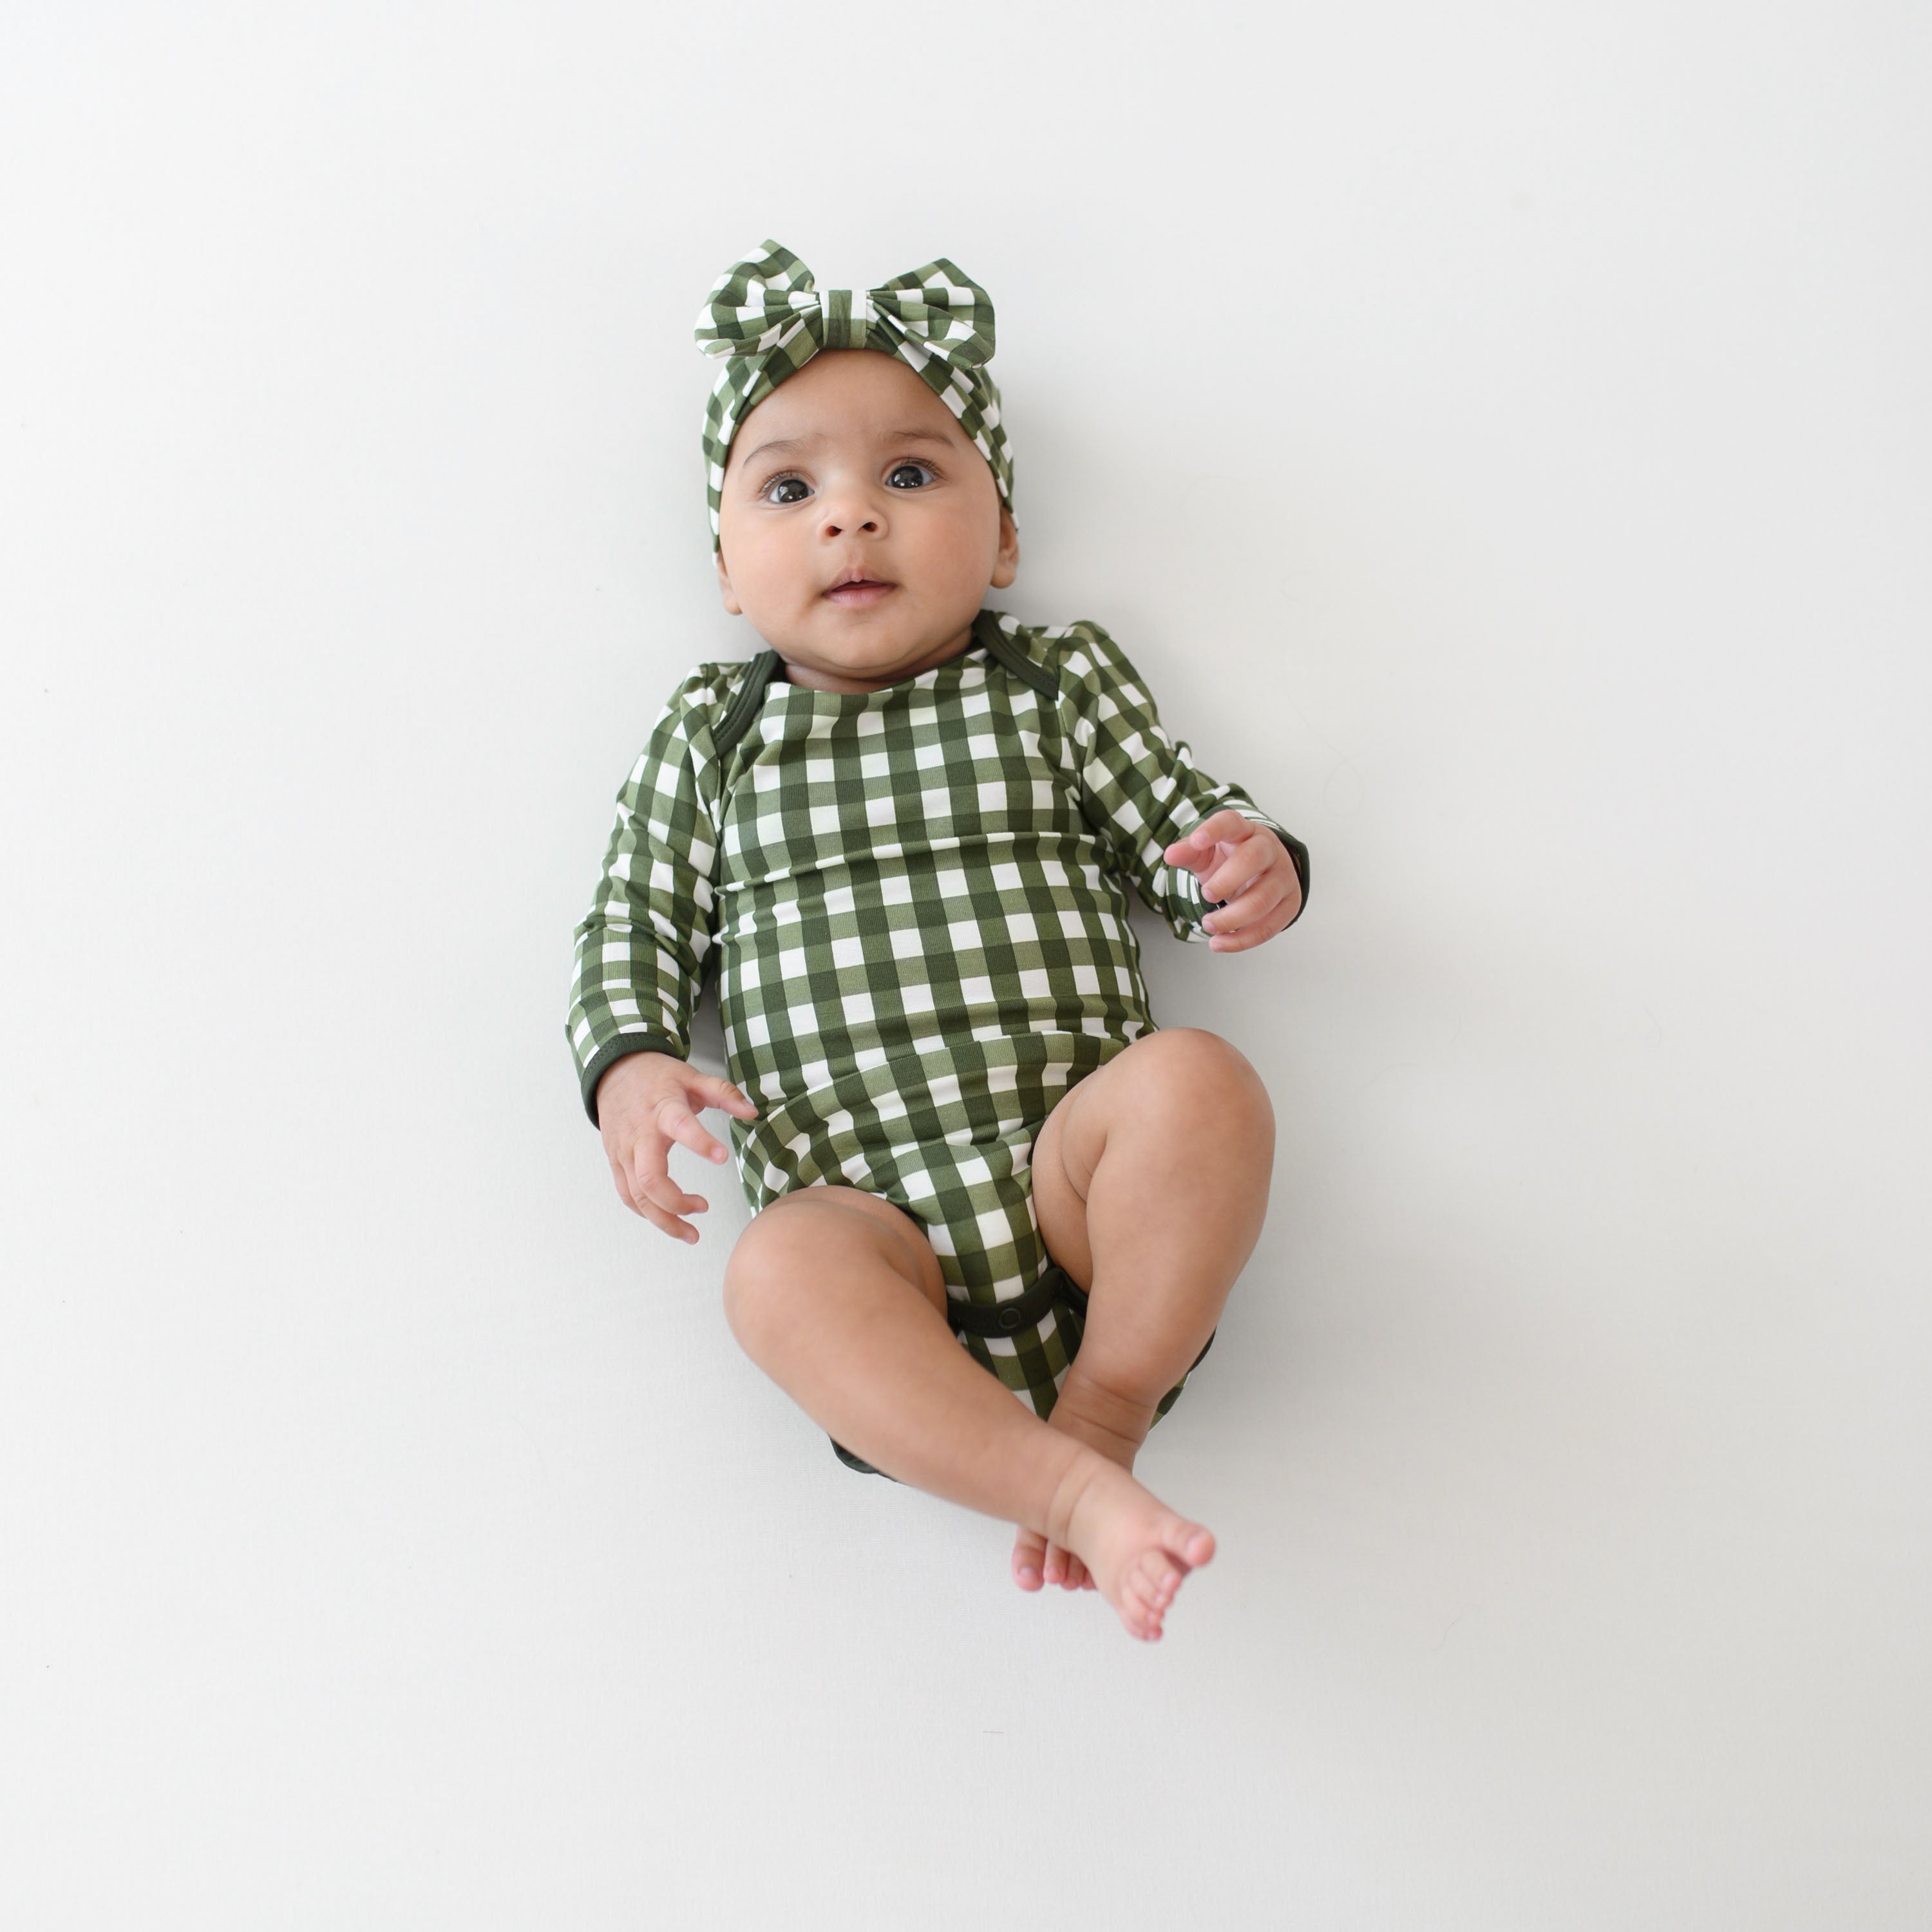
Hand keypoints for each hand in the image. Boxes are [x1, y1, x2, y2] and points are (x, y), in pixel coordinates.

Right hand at [595, 1050, 758, 1243]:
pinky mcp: (616, 1162)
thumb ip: (724, 1094)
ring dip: (664, 1220)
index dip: (700, 1142)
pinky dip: (646, 1213)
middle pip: (650, 1178)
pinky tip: (668, 1220)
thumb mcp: (693, 1077)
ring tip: (692, 1233)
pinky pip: (627, 1195)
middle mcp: (640, 1135)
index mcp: (663, 1109)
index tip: (722, 1157)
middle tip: (704, 1209)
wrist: (614, 1072)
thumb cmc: (657, 1077)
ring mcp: (624, 1151)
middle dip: (676, 1204)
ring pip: (637, 1196)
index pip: (681, 1126)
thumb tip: (753, 1113)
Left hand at [1163, 809, 1302, 952]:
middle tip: (1206, 895)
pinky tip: (1220, 943)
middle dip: (1225, 881)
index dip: (1214, 830)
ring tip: (1208, 925)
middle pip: (1253, 859)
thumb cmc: (1231, 860)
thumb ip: (1189, 852)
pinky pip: (1268, 927)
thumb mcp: (1208, 853)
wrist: (1265, 873)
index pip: (1231, 822)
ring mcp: (1283, 877)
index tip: (1197, 841)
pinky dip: (1241, 940)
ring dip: (1231, 918)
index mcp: (1245, 831)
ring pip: (1262, 899)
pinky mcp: (1290, 904)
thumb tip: (1170, 855)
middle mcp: (1269, 850)